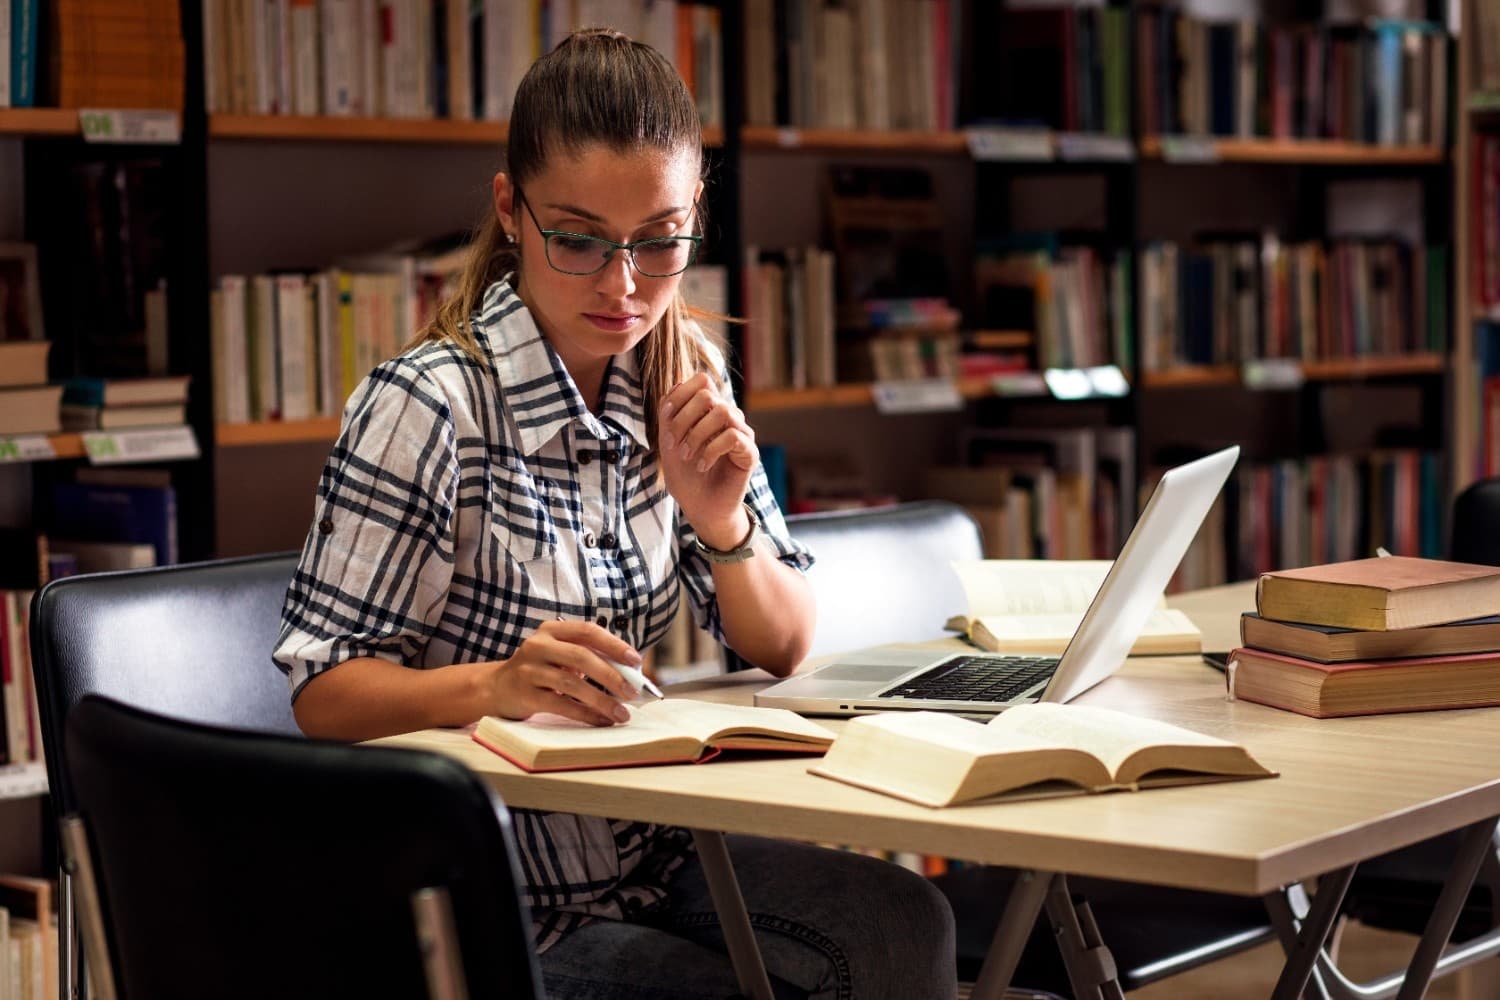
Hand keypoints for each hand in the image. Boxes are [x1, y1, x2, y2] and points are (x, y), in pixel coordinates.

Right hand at [487, 620, 641, 725]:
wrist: (495, 688)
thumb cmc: (538, 670)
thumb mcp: (558, 655)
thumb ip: (587, 657)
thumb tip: (629, 674)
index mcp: (552, 630)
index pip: (588, 631)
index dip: (614, 645)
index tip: (636, 661)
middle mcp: (538, 645)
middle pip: (582, 656)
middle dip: (612, 675)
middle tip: (632, 691)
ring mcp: (529, 669)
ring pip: (572, 683)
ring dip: (601, 700)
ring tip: (621, 713)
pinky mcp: (525, 694)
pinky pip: (561, 704)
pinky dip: (585, 714)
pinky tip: (601, 721)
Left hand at [659, 372, 756, 547]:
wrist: (700, 508)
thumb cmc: (686, 476)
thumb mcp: (669, 441)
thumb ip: (669, 414)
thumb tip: (675, 386)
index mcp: (710, 410)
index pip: (702, 380)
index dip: (680, 395)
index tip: (665, 420)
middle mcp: (729, 417)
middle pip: (709, 394)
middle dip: (684, 418)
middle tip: (673, 444)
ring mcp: (742, 433)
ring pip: (723, 412)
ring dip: (697, 434)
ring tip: (687, 456)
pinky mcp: (750, 453)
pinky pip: (733, 436)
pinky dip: (711, 450)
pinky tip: (702, 466)